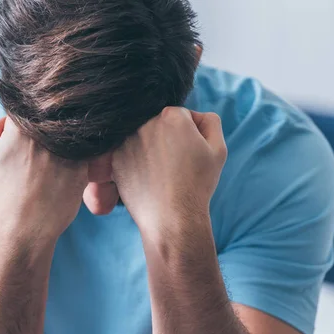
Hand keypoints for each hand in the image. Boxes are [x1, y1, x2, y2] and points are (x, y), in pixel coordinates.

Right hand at [0, 117, 88, 239]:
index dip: (19, 127)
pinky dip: (73, 160)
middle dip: (39, 136)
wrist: (24, 227)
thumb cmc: (2, 194)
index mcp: (22, 126)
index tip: (18, 146)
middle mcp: (47, 134)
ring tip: (44, 171)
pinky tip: (59, 177)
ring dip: (58, 147)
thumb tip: (0, 120)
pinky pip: (81, 154)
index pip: (24, 111)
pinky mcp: (83, 166)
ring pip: (65, 137)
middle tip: (31, 161)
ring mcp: (68, 149)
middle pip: (46, 122)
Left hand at [112, 107, 226, 232]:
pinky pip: (128, 154)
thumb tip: (195, 115)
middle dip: (168, 140)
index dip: (189, 135)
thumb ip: (210, 122)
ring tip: (162, 174)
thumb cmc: (197, 184)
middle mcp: (145, 124)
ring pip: (142, 139)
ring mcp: (126, 141)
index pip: (180, 116)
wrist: (171, 218)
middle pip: (159, 125)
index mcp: (171, 116)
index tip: (190, 154)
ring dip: (150, 150)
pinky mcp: (115, 159)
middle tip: (176, 165)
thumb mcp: (218, 149)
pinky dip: (136, 163)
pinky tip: (147, 179)